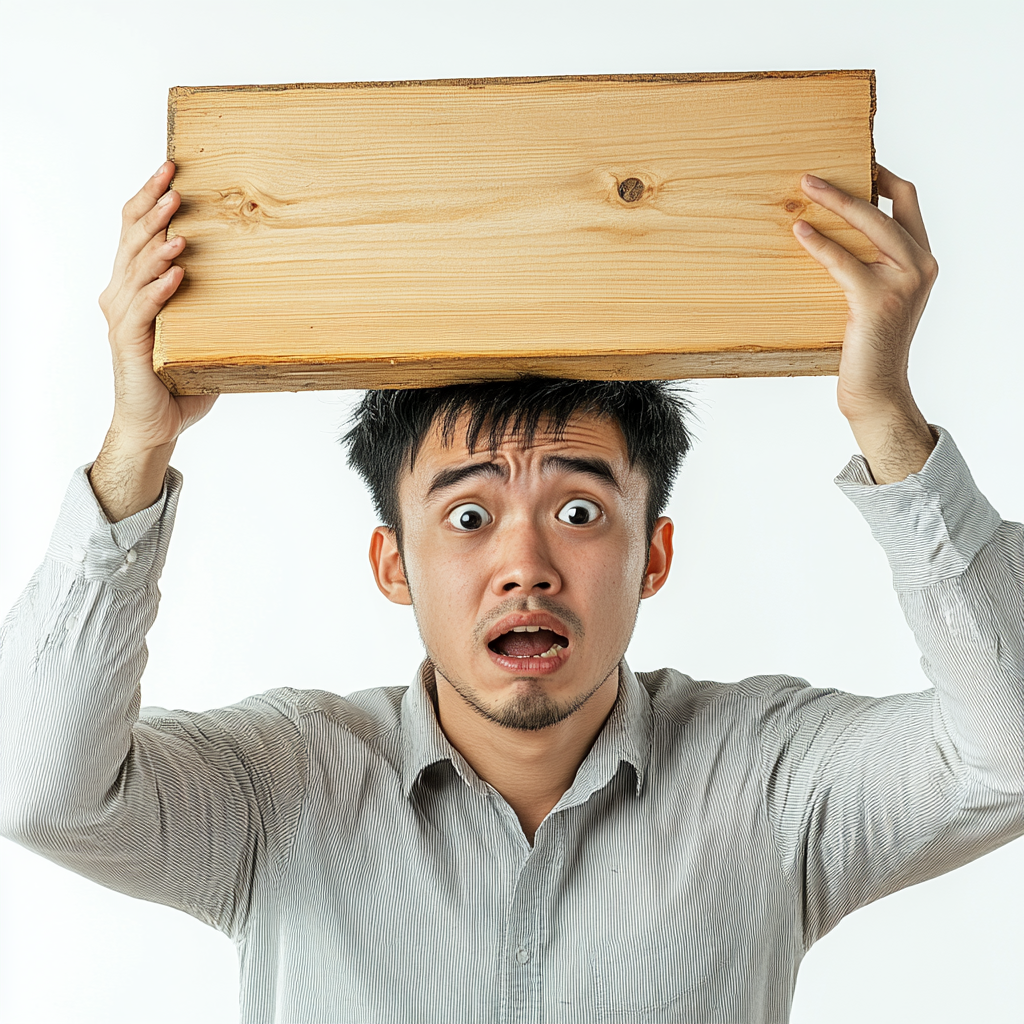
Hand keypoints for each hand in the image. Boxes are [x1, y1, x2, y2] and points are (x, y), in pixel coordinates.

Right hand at [91, 161, 216, 519]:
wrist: (156, 425)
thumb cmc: (178, 380)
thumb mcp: (202, 334)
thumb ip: (217, 307)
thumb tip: (266, 284)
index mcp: (136, 287)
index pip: (137, 231)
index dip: (150, 198)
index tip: (171, 168)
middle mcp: (123, 295)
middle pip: (132, 238)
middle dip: (153, 205)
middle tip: (173, 178)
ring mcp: (124, 318)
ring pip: (136, 267)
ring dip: (158, 241)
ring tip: (179, 221)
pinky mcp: (130, 343)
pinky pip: (143, 309)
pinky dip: (159, 287)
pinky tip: (177, 272)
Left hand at [792, 166, 938, 482]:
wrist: (876, 388)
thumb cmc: (865, 344)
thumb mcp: (870, 296)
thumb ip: (864, 264)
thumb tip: (824, 230)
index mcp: (921, 259)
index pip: (907, 201)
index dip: (881, 176)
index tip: (849, 162)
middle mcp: (920, 264)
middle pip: (890, 203)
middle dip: (852, 181)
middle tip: (812, 174)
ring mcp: (904, 281)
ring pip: (870, 224)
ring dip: (834, 201)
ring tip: (803, 188)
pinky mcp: (877, 299)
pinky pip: (843, 260)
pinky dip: (819, 242)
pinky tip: (799, 230)